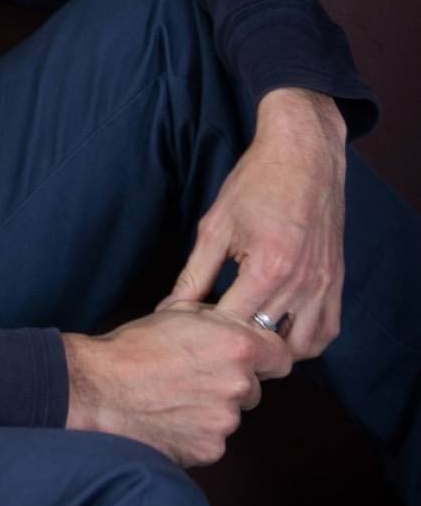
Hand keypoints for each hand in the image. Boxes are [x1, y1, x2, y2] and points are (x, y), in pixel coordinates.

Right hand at [64, 302, 291, 466]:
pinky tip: (171, 415)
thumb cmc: (135, 346)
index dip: (265, 354)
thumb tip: (233, 323)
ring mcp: (226, 421)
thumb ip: (216, 320)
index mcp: (237, 346)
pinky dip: (197, 430)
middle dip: (233, 381)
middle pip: (254, 387)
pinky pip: (214, 438)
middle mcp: (239, 385)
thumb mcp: (178, 312)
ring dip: (214, 406)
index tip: (250, 357)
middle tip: (196, 373)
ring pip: (232, 413)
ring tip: (176, 394)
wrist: (101, 388)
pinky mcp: (211, 449)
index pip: (281, 355)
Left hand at [164, 88, 346, 360]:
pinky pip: (326, 331)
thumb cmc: (255, 184)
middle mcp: (300, 285)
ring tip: (247, 337)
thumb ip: (194, 273)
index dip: (204, 330)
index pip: (230, 326)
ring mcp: (323, 286)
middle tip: (213, 334)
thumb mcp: (215, 225)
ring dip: (273, 350)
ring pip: (299, 347)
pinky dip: (306, 341)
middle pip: (263, 340)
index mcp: (266, 270)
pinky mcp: (336, 282)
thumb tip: (171, 308)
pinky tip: (281, 330)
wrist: (303, 155)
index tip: (188, 326)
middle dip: (234, 342)